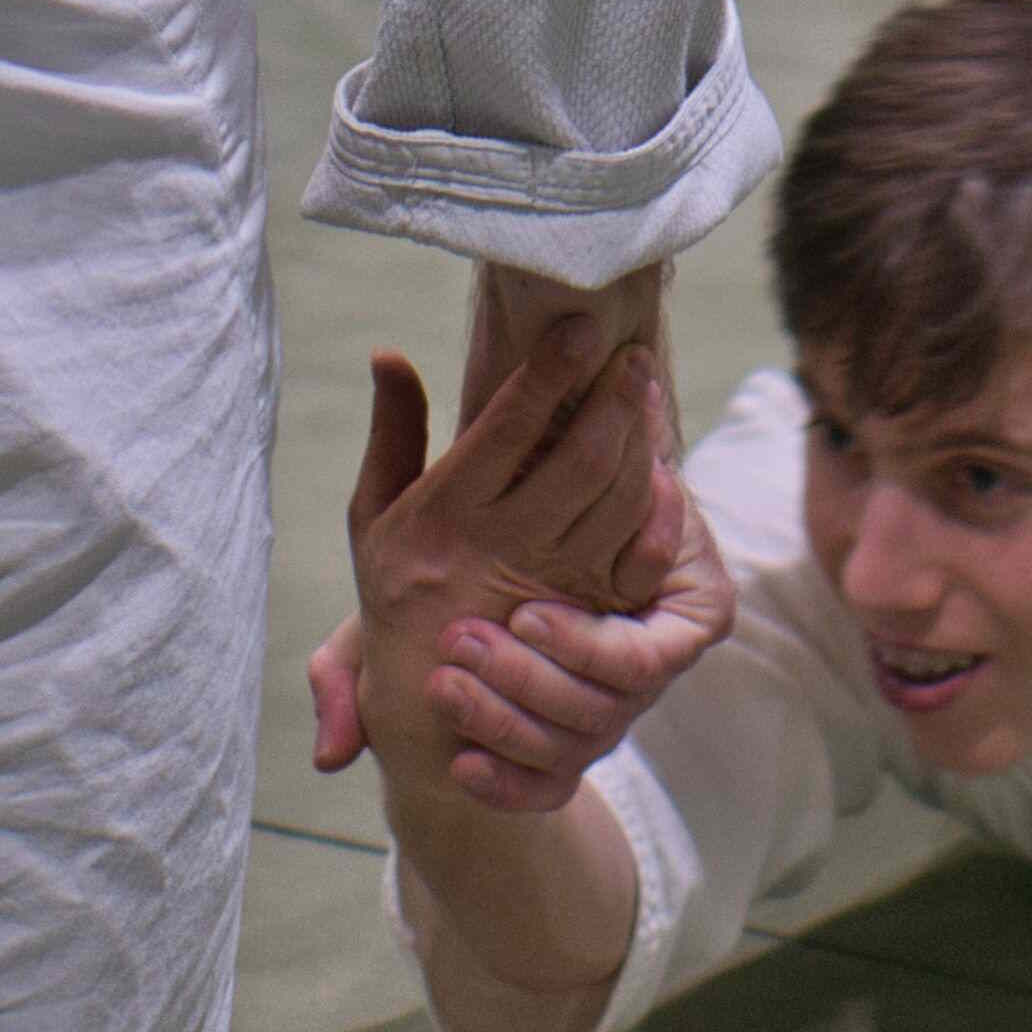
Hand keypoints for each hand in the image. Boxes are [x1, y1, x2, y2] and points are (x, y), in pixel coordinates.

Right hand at [307, 298, 731, 814]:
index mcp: (444, 514)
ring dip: (641, 440)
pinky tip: (660, 466)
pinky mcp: (589, 616)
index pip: (506, 427)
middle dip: (613, 398)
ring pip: (615, 500)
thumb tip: (390, 351)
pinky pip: (639, 558)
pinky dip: (657, 508)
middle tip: (633, 354)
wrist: (426, 706)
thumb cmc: (396, 591)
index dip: (549, 372)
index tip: (581, 324)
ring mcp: (551, 586)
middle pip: (577, 460)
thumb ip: (391, 432)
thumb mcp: (371, 515)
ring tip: (644, 392)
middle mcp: (499, 548)